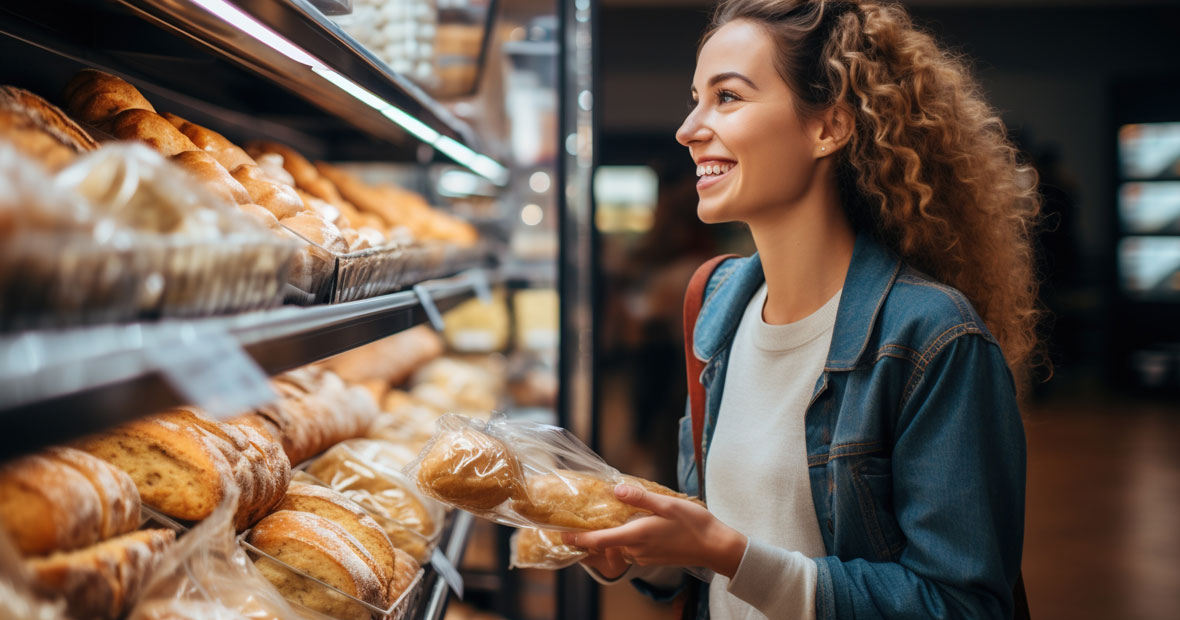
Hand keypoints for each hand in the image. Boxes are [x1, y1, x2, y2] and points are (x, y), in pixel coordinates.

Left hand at [564, 484, 747, 578]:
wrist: (715, 547)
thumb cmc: (693, 525)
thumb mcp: (667, 505)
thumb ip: (640, 498)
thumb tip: (617, 489)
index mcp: (636, 536)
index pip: (599, 541)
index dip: (578, 539)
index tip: (561, 534)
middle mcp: (637, 550)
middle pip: (606, 544)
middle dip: (592, 534)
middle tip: (578, 519)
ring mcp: (645, 556)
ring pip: (619, 546)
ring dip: (610, 535)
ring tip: (602, 518)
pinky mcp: (653, 557)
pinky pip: (632, 549)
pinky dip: (624, 539)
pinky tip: (629, 525)